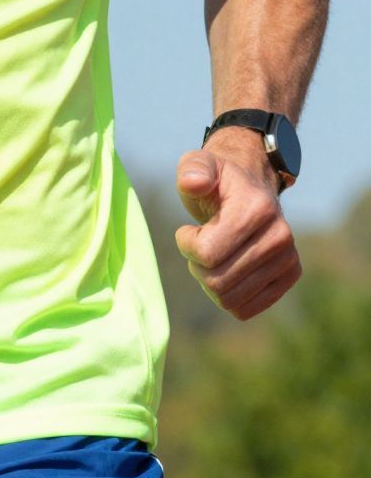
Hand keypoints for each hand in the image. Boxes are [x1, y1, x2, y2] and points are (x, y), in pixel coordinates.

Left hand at [174, 136, 301, 321]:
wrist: (252, 190)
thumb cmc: (218, 184)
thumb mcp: (200, 168)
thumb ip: (192, 170)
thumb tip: (194, 182)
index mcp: (258, 209)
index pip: (207, 254)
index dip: (187, 246)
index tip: (189, 231)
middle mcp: (280, 235)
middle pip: (217, 281)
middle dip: (198, 268)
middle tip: (202, 247)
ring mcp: (288, 257)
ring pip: (229, 299)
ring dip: (211, 284)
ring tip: (215, 259)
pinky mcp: (289, 276)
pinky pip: (245, 310)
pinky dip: (227, 298)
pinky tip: (229, 274)